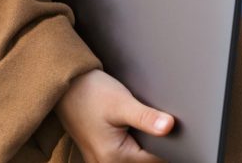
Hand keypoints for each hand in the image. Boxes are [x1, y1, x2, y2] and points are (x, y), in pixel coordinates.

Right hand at [56, 69, 173, 161]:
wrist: (67, 85)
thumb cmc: (92, 92)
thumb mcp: (121, 102)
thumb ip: (146, 117)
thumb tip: (170, 127)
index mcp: (115, 158)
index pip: (154, 159)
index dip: (169, 143)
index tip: (174, 126)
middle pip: (144, 161)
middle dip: (155, 145)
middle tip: (157, 122)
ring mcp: (101, 160)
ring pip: (134, 159)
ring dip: (143, 145)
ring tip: (143, 124)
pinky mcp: (100, 153)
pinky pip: (123, 156)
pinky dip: (133, 145)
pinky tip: (133, 129)